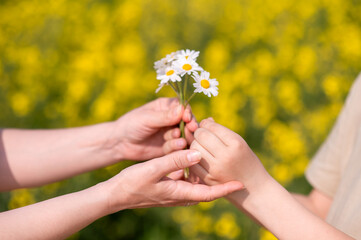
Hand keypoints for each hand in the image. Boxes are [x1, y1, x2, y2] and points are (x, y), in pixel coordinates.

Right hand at [103, 150, 242, 211]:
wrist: (116, 194)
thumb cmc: (132, 183)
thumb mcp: (153, 169)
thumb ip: (175, 161)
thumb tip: (198, 154)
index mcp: (179, 193)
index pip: (208, 194)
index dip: (225, 189)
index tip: (240, 184)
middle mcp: (179, 195)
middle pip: (205, 189)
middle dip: (219, 181)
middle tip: (232, 170)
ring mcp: (173, 192)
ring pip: (196, 183)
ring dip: (206, 173)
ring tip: (217, 160)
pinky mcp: (168, 187)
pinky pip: (186, 180)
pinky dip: (193, 170)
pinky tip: (193, 157)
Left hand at [111, 98, 197, 160]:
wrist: (120, 144)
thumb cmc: (130, 125)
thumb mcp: (147, 119)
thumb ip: (164, 116)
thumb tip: (182, 110)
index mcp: (167, 107)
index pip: (183, 108)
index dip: (188, 113)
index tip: (188, 119)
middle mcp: (172, 119)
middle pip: (188, 122)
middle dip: (189, 127)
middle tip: (189, 131)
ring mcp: (172, 133)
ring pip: (185, 135)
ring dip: (183, 138)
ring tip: (178, 141)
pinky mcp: (170, 147)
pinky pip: (178, 148)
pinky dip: (176, 148)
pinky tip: (172, 148)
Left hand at [189, 118, 267, 189]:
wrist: (254, 189)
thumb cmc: (246, 161)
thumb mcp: (239, 143)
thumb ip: (222, 132)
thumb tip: (204, 120)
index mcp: (236, 144)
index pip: (212, 127)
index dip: (206, 124)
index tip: (207, 126)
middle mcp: (226, 156)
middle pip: (201, 135)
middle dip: (199, 132)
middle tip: (202, 135)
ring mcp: (216, 169)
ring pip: (194, 148)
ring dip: (195, 144)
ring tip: (201, 145)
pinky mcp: (208, 179)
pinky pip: (192, 162)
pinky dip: (192, 157)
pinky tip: (199, 156)